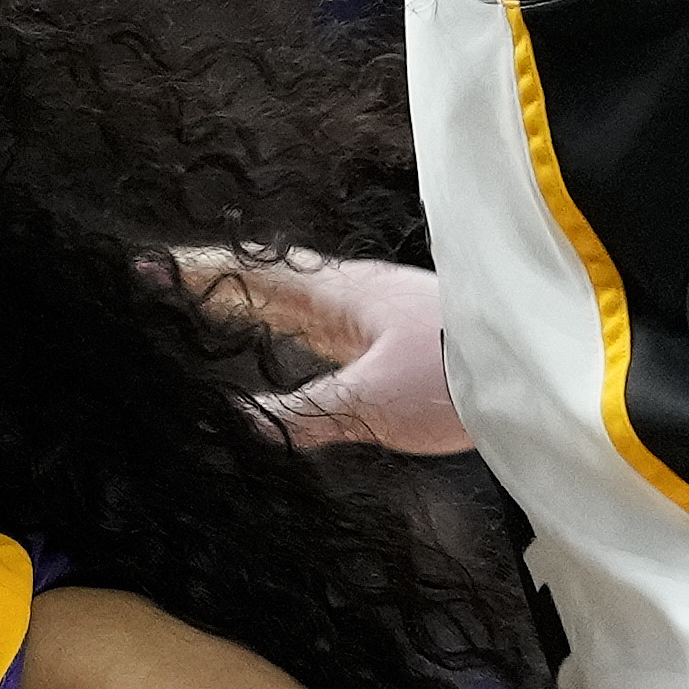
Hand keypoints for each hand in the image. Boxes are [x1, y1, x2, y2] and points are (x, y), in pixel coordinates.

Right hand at [170, 249, 471, 454]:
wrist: (540, 372)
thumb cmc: (458, 375)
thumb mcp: (371, 402)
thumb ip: (305, 413)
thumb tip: (241, 422)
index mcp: (337, 297)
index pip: (251, 278)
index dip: (198, 274)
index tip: (148, 266)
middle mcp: (351, 301)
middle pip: (267, 288)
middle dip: (215, 286)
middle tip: (160, 281)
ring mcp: (375, 321)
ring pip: (296, 310)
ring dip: (252, 311)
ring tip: (208, 314)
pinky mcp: (397, 348)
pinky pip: (326, 337)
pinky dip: (292, 340)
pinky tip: (287, 354)